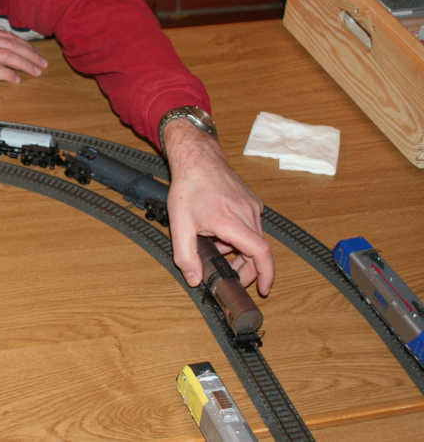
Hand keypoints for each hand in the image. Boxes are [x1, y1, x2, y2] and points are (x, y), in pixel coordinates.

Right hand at [0, 22, 47, 82]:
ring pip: (8, 56)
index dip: (22, 44)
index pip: (6, 36)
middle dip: (30, 54)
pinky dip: (8, 74)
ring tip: (36, 71)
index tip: (31, 51)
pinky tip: (16, 79)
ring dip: (25, 64)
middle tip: (42, 62)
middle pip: (12, 45)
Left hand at [162, 120, 274, 296]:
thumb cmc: (189, 187)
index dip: (266, 274)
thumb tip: (195, 279)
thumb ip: (186, 256)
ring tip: (217, 250)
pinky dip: (240, 237)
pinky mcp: (252, 201)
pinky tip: (219, 234)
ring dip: (241, 252)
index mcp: (232, 221)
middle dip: (247, 269)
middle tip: (230, 276)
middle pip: (258, 251)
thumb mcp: (180, 225)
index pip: (261, 253)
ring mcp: (252, 206)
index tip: (264, 288)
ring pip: (255, 239)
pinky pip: (251, 226)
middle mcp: (248, 213)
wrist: (197, 158)